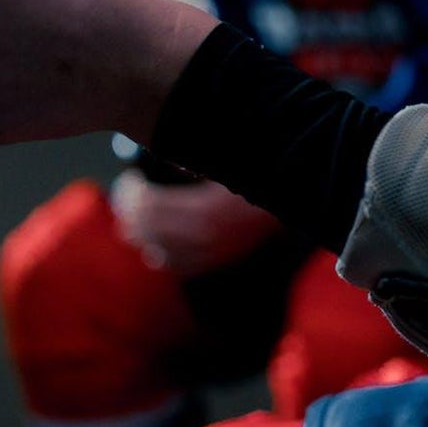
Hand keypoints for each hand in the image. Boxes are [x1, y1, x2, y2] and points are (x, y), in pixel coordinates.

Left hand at [110, 168, 283, 277]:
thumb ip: (191, 161)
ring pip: (157, 251)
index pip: (149, 207)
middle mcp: (205, 238)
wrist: (300, 195)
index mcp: (204, 211)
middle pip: (147, 230)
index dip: (133, 192)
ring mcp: (212, 253)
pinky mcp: (218, 259)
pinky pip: (176, 265)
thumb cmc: (260, 171)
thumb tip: (160, 161)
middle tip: (126, 195)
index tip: (130, 178)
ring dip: (142, 233)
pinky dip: (160, 254)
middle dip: (131, 211)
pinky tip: (155, 243)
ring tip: (136, 217)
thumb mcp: (224, 161)